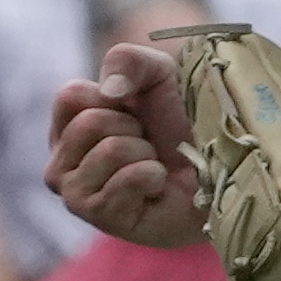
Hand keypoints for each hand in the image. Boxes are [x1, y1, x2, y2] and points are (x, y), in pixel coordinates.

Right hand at [47, 41, 208, 245]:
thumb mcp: (156, 73)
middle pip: (88, 123)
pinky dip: (153, 175)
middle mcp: (62, 164)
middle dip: (131, 126)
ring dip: (145, 152)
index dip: (112, 96)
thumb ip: (126, 60)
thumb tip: (108, 91)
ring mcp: (78, 196)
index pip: (69, 96)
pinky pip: (126, 181)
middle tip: (148, 143)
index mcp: (66, 128)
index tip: (132, 110)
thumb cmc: (182, 120)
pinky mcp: (105, 220)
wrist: (217, 164)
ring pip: (110, 151)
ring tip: (153, 165)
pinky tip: (158, 186)